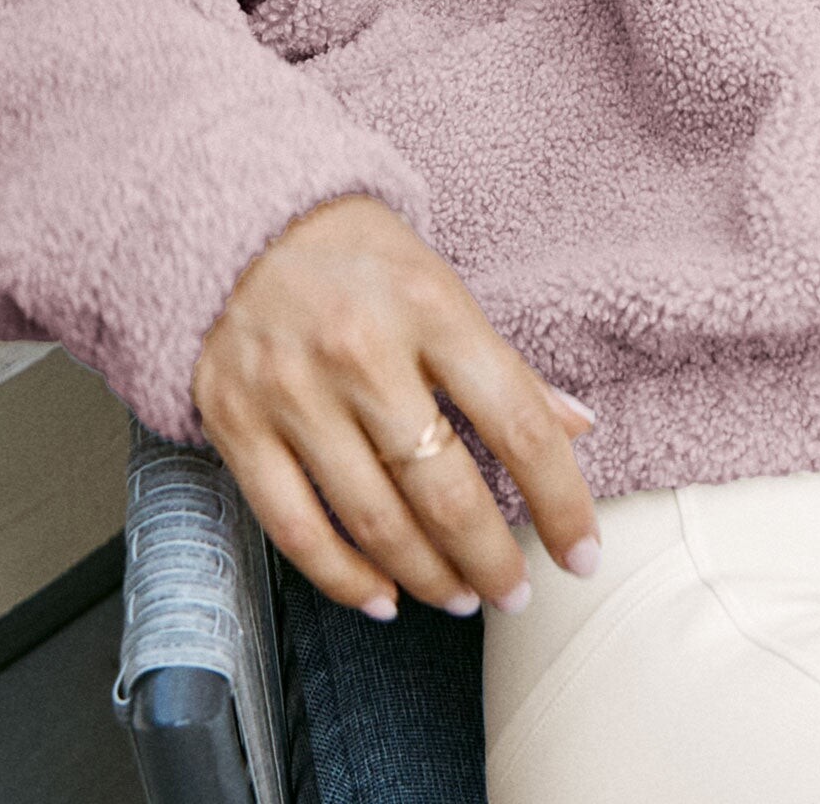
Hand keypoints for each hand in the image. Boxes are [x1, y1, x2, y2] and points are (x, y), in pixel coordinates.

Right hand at [192, 195, 598, 619]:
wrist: (238, 224)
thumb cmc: (355, 256)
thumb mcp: (440, 283)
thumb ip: (504, 364)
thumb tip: (575, 428)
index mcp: (430, 306)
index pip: (517, 423)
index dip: (560, 501)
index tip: (582, 553)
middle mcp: (362, 351)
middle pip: (445, 490)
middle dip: (492, 559)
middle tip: (516, 591)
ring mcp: (293, 392)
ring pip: (375, 522)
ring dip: (429, 577)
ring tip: (460, 596)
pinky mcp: (236, 424)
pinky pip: (296, 530)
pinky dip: (344, 579)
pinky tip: (381, 595)